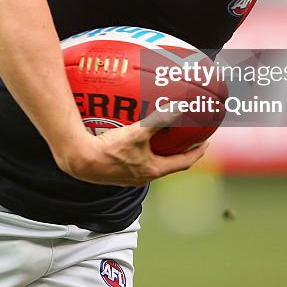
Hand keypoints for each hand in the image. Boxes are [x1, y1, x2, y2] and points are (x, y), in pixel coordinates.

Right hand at [54, 122, 208, 187]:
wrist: (81, 161)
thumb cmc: (109, 150)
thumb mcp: (137, 133)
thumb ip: (158, 120)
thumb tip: (178, 108)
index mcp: (153, 170)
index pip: (183, 163)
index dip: (196, 152)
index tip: (205, 143)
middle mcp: (143, 177)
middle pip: (168, 165)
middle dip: (178, 152)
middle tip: (185, 140)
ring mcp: (129, 178)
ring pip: (151, 164)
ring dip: (159, 153)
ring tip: (161, 139)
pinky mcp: (116, 174)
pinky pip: (135, 163)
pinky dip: (141, 153)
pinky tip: (133, 142)